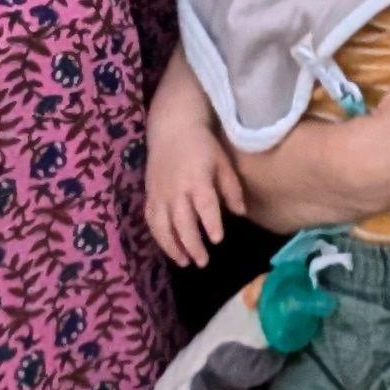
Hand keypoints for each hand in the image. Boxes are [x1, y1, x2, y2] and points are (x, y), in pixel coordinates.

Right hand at [145, 130, 243, 269]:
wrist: (172, 128)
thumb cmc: (203, 144)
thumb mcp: (222, 161)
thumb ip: (231, 188)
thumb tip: (240, 213)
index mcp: (197, 179)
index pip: (205, 205)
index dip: (211, 224)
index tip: (218, 239)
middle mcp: (176, 189)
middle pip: (182, 222)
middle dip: (192, 244)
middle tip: (202, 262)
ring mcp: (160, 193)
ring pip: (163, 226)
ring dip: (173, 247)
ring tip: (184, 262)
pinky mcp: (149, 195)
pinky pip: (151, 221)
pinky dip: (159, 237)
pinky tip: (169, 248)